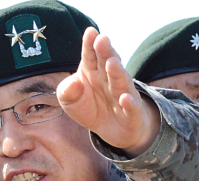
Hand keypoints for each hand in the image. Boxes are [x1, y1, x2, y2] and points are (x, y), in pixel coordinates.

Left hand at [57, 27, 159, 156]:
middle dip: (105, 52)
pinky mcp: (132, 113)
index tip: (90, 32)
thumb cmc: (89, 108)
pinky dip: (129, 103)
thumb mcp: (70, 101)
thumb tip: (73, 83)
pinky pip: (131, 108)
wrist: (111, 130)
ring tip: (112, 62)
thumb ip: (67, 91)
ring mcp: (122, 95)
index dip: (90, 45)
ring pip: (120, 82)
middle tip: (102, 39)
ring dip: (117, 72)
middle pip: (107, 64)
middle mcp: (109, 80)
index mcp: (92, 72)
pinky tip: (125, 98)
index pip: (90, 57)